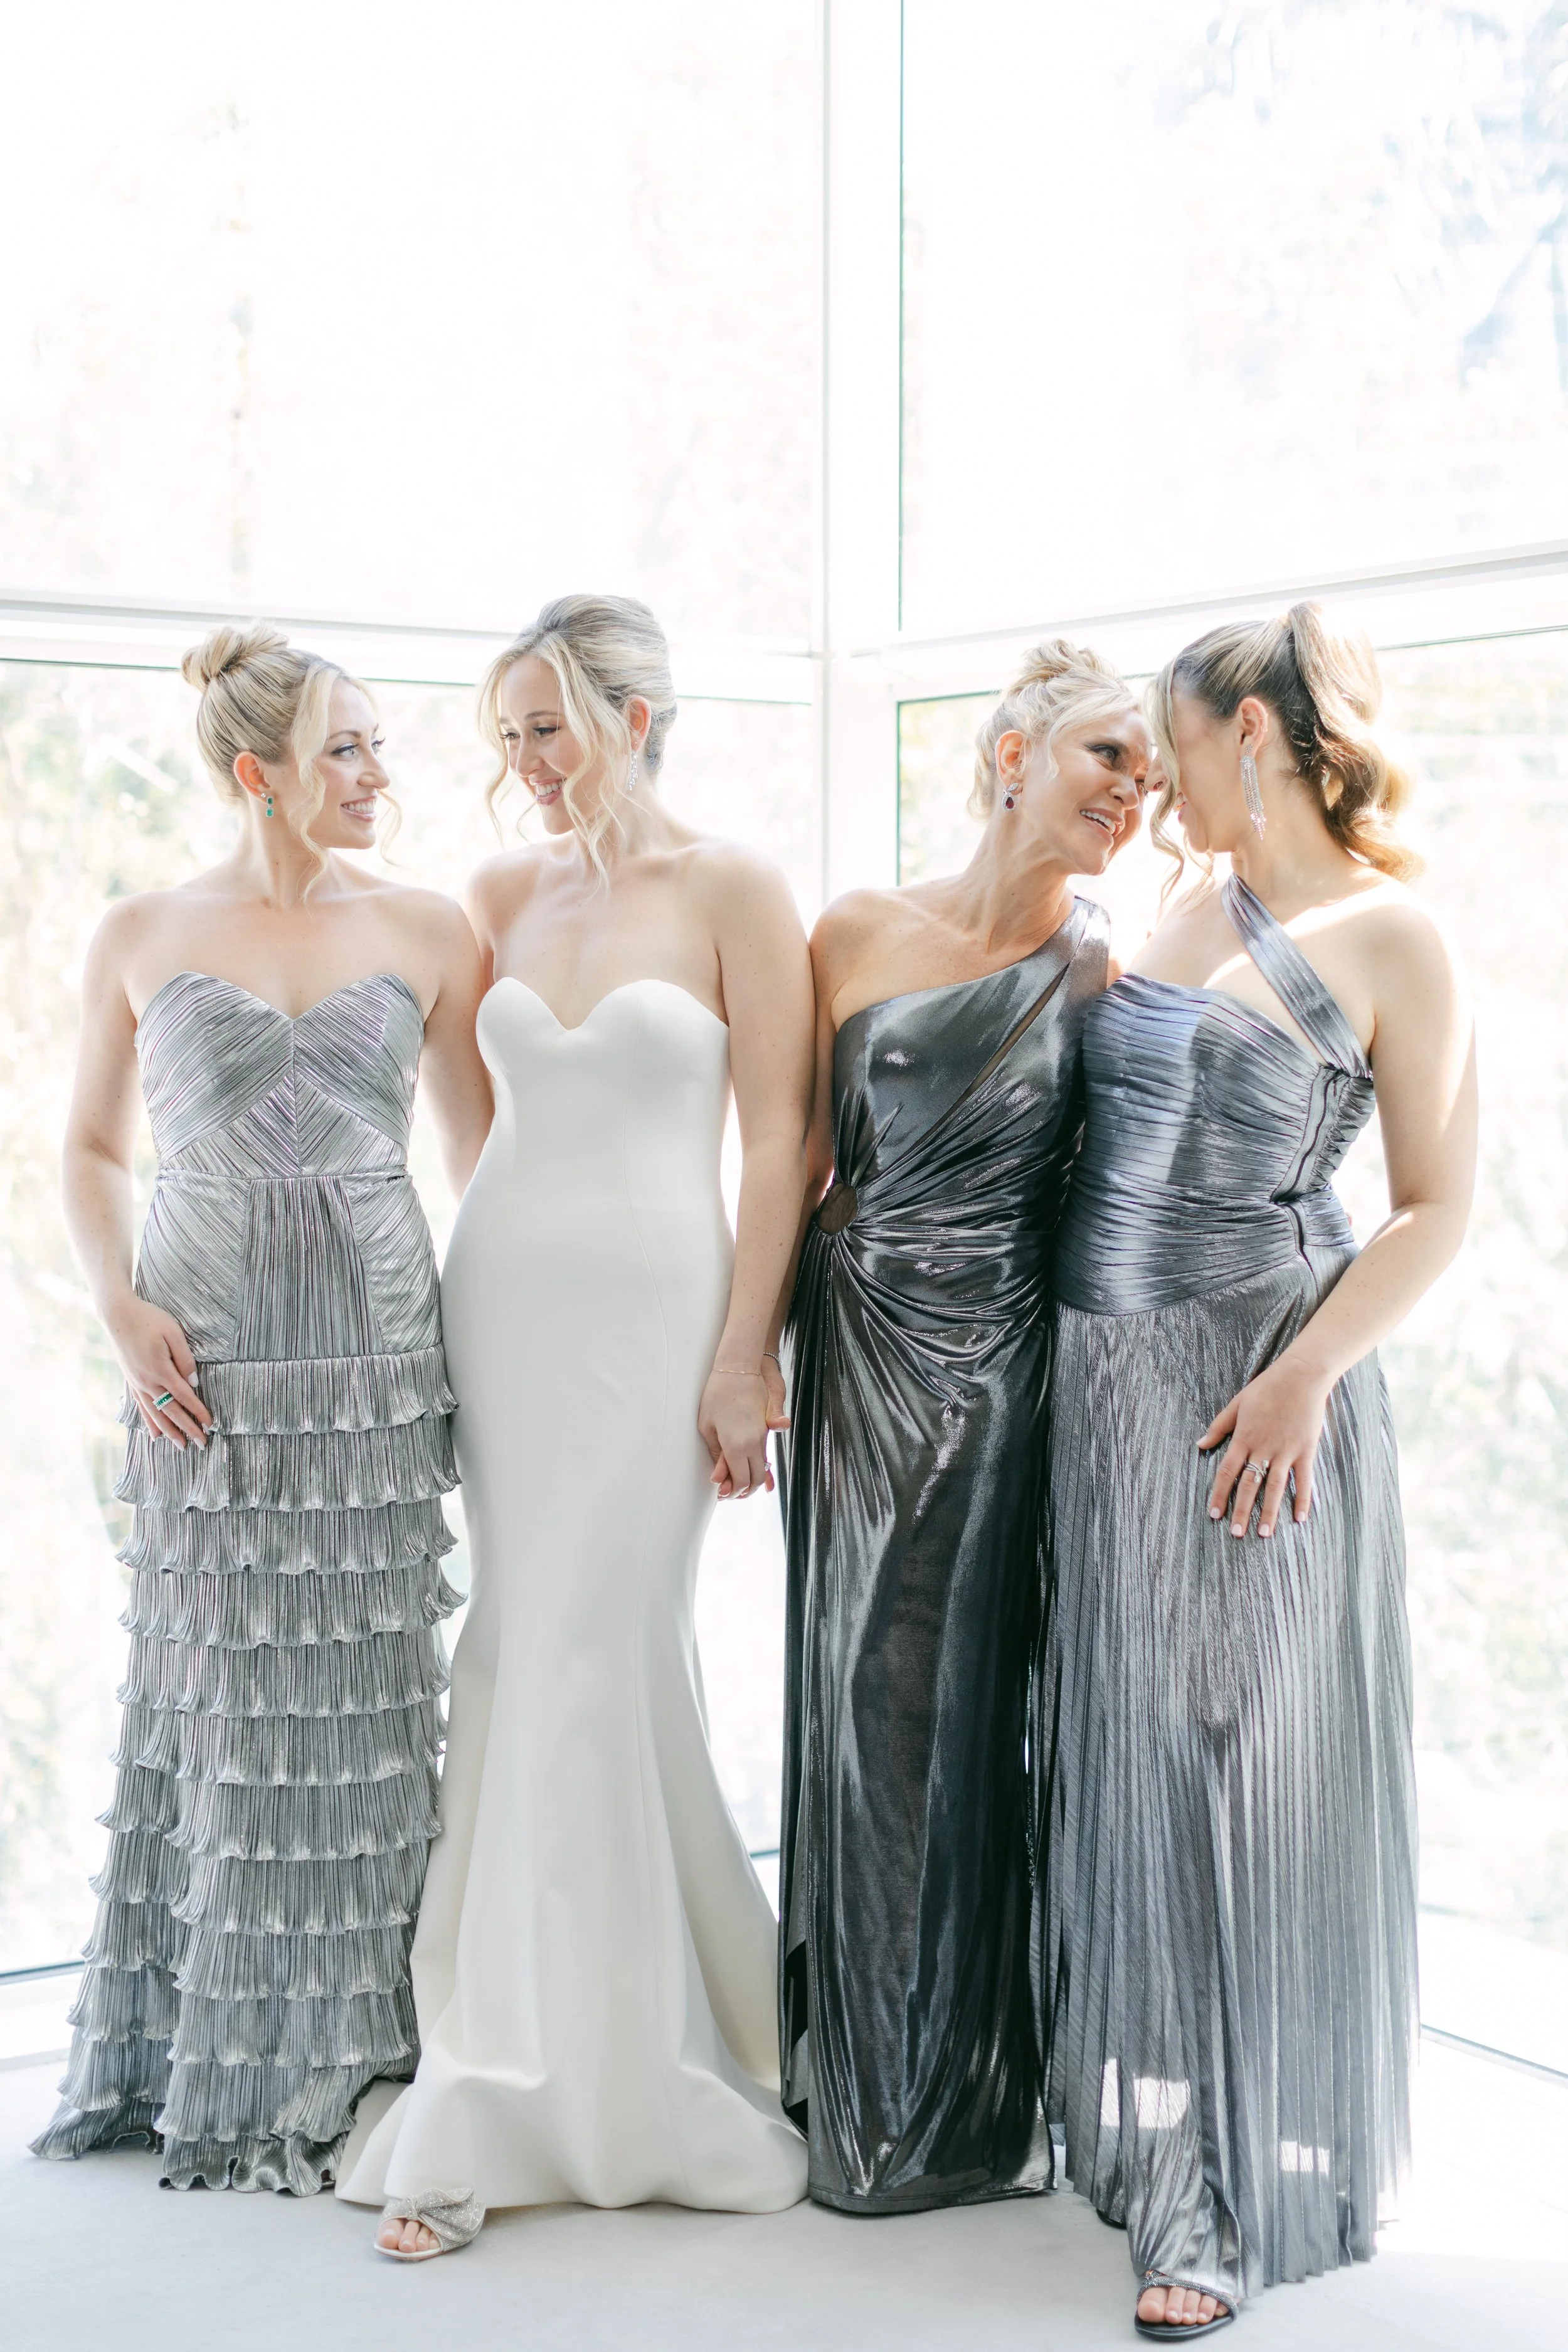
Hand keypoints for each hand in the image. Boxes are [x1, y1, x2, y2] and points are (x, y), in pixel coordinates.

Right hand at [106, 1296, 210, 1448]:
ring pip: (155, 1414)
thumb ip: (184, 1358)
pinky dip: (149, 1422)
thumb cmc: (149, 1319)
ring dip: (169, 1432)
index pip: (184, 1397)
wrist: (118, 1314)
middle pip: (171, 1411)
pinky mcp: (131, 1381)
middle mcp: (147, 1381)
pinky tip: (154, 1435)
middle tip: (202, 1444)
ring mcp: (137, 1383)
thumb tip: (194, 1383)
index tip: (211, 1424)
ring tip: (181, 1446)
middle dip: (187, 1429)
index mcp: (160, 1369)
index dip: (198, 1412)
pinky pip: (142, 1407)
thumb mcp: (173, 1332)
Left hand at [698, 1366, 787, 1501]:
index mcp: (737, 1446)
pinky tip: (746, 1468)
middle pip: (755, 1479)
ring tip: (735, 1482)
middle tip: (729, 1492)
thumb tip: (719, 1478)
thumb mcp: (707, 1427)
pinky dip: (756, 1466)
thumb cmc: (717, 1395)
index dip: (732, 1491)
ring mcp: (762, 1436)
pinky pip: (764, 1455)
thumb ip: (717, 1455)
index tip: (721, 1492)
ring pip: (762, 1469)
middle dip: (744, 1491)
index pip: (740, 1481)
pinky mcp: (765, 1429)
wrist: (739, 1369)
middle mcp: (754, 1444)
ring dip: (751, 1480)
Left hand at [1199, 1355, 1329, 1537]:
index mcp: (1244, 1437)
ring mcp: (1286, 1451)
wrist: (1301, 1377)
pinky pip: (1304, 1480)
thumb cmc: (1266, 1388)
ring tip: (1263, 1534)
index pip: (1227, 1471)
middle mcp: (1263, 1448)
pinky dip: (1302, 1499)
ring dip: (1269, 1512)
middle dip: (1241, 1510)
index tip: (1213, 1514)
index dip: (1219, 1494)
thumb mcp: (1237, 1404)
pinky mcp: (1306, 1450)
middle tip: (1236, 1534)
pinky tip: (1299, 1518)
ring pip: (1275, 1487)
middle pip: (1249, 1485)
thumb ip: (1218, 1427)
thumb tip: (1200, 1445)